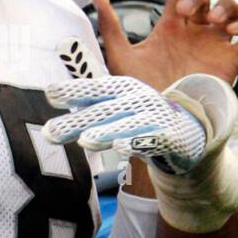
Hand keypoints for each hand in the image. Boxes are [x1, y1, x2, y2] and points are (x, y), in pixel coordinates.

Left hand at [42, 75, 208, 176]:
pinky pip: (151, 140)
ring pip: (127, 125)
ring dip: (106, 132)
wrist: (188, 133)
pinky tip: (121, 148)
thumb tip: (49, 91)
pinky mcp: (169, 137)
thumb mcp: (116, 104)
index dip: (74, 90)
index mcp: (122, 89)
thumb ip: (87, 100)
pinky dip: (136, 143)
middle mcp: (137, 100)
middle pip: (104, 111)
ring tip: (84, 140)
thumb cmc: (142, 117)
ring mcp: (154, 118)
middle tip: (50, 132)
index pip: (95, 89)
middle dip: (77, 121)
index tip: (50, 93)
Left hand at [91, 0, 237, 87]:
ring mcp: (213, 46)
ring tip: (214, 20)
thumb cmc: (141, 95)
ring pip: (232, 10)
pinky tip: (233, 31)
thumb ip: (110, 25)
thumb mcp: (121, 57)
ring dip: (227, 7)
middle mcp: (194, 34)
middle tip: (186, 12)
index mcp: (171, 28)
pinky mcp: (231, 62)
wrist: (161, 123)